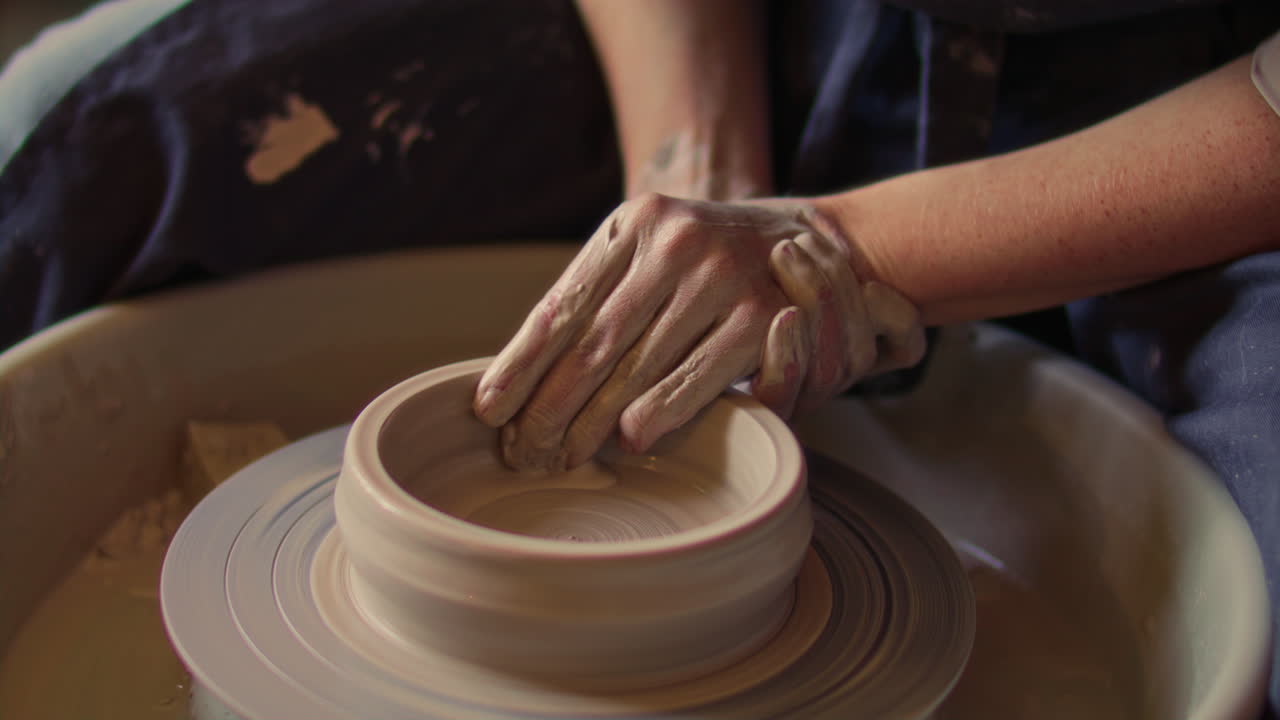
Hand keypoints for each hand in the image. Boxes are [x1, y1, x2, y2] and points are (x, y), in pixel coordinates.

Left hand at [473, 193, 925, 470]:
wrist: (812, 238)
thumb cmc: (711, 263)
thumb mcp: (656, 253)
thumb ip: (604, 296)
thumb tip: (527, 374)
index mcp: (634, 223)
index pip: (560, 306)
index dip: (519, 364)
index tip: (487, 410)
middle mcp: (673, 242)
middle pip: (589, 346)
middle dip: (548, 409)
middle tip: (521, 453)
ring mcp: (720, 277)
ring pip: (635, 368)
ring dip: (592, 423)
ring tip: (559, 457)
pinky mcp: (760, 318)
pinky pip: (696, 379)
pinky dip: (660, 412)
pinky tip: (630, 440)